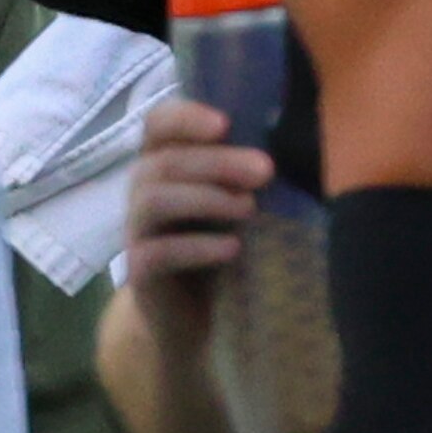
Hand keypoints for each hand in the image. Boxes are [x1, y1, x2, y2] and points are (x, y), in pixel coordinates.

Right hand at [123, 102, 273, 360]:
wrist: (184, 314)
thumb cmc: (214, 245)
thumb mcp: (230, 202)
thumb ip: (245, 173)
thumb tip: (294, 141)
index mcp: (163, 163)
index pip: (158, 123)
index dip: (186, 118)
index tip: (226, 123)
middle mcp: (142, 191)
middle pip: (163, 161)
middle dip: (216, 162)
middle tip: (265, 170)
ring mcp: (137, 231)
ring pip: (154, 200)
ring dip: (205, 198)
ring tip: (248, 208)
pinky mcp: (139, 270)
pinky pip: (156, 252)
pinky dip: (197, 247)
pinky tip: (232, 249)